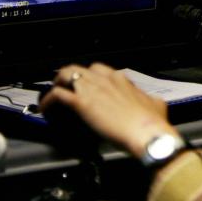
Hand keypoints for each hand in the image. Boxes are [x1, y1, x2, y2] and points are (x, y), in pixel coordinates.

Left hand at [39, 63, 178, 159]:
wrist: (146, 131)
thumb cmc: (151, 121)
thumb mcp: (156, 104)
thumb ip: (150, 100)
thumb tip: (153, 101)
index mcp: (121, 80)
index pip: (101, 70)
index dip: (92, 78)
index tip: (90, 86)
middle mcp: (105, 79)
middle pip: (80, 68)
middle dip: (70, 76)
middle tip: (67, 87)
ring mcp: (92, 89)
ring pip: (65, 74)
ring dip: (58, 83)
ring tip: (53, 94)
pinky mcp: (81, 102)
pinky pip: (57, 95)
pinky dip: (48, 101)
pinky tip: (45, 109)